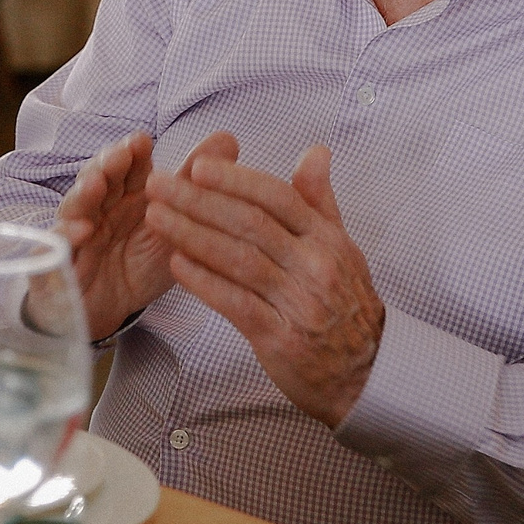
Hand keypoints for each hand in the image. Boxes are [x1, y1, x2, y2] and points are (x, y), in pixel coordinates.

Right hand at [56, 132, 178, 339]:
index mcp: (126, 195)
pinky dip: (66, 237)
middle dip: (106, 164)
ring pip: (75, 206)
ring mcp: (76, 231)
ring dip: (83, 194)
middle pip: (97, 177)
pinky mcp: (59, 261)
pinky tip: (80, 232)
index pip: (126, 165)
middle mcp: (99, 207)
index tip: (142, 141)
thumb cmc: (138, 262)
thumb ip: (194, 183)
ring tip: (96, 186)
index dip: (130, 152)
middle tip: (120, 157)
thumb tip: (229, 137)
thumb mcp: (173, 227)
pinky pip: (57, 247)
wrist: (107, 310)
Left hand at [143, 133, 384, 427]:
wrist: (367, 372)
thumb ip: (320, 200)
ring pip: (239, 259)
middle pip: (250, 224)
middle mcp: (315, 265)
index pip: (278, 197)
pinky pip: (237, 303)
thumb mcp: (342, 248)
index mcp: (327, 239)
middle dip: (199, 200)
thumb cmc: (346, 303)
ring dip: (192, 235)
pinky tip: (176, 264)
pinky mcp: (281, 338)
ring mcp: (299, 302)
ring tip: (156, 217)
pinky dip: (204, 282)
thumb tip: (315, 151)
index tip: (199, 166)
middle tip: (159, 184)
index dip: (236, 179)